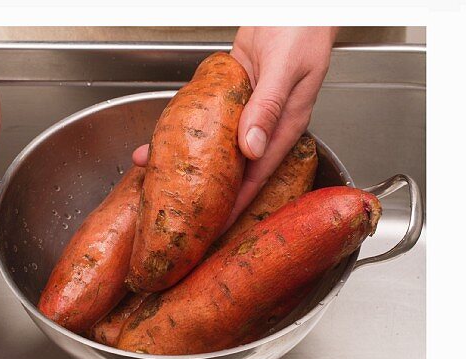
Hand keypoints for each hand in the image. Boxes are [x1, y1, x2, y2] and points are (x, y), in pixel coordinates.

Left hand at [132, 27, 336, 226]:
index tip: (216, 229)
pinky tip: (166, 138)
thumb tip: (251, 148)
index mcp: (284, 127)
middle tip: (186, 219)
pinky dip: (189, 128)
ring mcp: (248, 110)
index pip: (257, 176)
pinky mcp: (234, 91)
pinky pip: (210, 117)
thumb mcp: (285, 69)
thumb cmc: (302, 30)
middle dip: (211, 195)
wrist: (295, 4)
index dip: (237, 205)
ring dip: (192, 163)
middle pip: (235, 169)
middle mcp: (265, 125)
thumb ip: (268, 107)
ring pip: (218, 146)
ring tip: (162, 182)